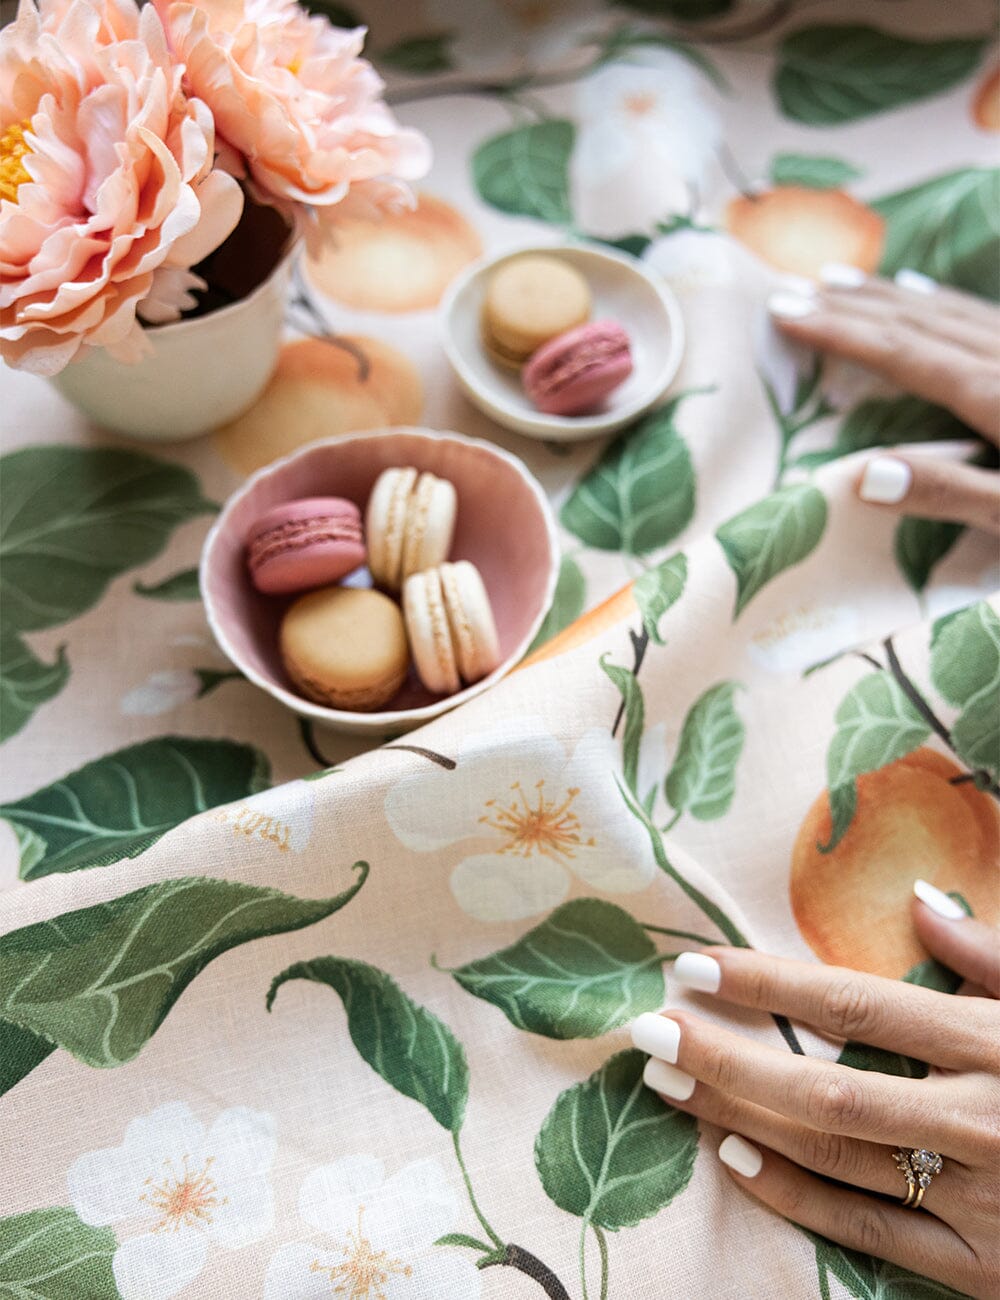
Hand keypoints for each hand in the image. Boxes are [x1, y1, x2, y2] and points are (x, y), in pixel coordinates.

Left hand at [631, 878, 999, 1298]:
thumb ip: (995, 958)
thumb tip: (918, 904)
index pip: (858, 1005)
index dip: (767, 985)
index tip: (692, 964)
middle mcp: (987, 1124)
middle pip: (826, 1089)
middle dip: (726, 1057)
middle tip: (646, 1030)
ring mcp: (985, 1207)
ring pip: (836, 1160)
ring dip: (740, 1117)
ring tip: (669, 1080)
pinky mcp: (985, 1275)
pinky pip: (867, 1236)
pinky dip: (793, 1196)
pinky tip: (733, 1155)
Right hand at [768, 266, 999, 535]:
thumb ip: (947, 491)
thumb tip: (862, 475)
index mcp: (995, 395)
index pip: (901, 353)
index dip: (839, 331)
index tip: (783, 314)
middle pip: (916, 322)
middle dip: (849, 305)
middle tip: (788, 292)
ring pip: (944, 309)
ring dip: (885, 295)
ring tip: (836, 281)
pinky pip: (978, 314)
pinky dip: (939, 300)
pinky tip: (920, 290)